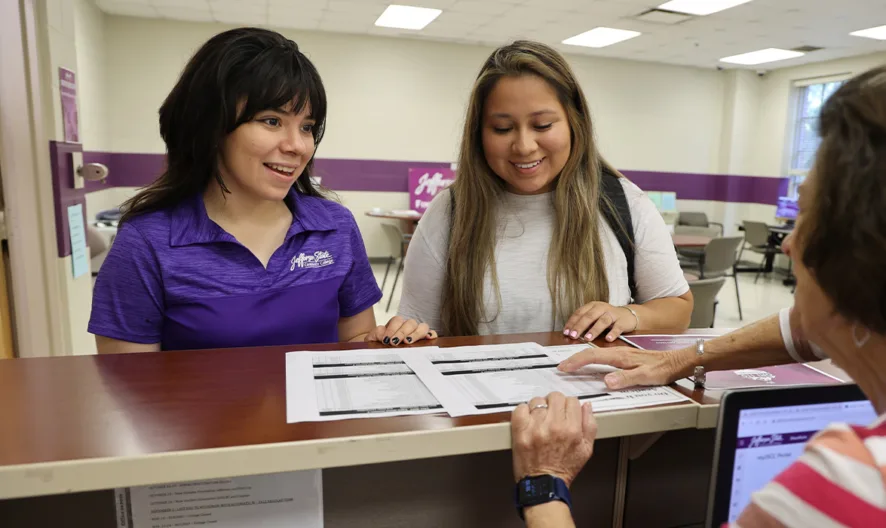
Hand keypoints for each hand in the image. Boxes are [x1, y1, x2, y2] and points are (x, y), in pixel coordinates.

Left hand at [365, 316, 437, 345]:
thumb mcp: (373, 339)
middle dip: (402, 332)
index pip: (397, 321)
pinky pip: (432, 333)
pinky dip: (431, 334)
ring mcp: (418, 332)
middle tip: (395, 342)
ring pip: (422, 327)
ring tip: (408, 342)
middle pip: (410, 323)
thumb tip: (381, 334)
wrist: (380, 349)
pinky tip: (428, 338)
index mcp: (396, 324)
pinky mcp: (425, 339)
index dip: (392, 329)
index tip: (386, 339)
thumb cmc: (379, 344)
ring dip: (416, 334)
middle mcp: (408, 326)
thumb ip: (375, 335)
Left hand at [511, 392, 596, 486]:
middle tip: (553, 414)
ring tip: (540, 419)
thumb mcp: (586, 449)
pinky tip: (528, 420)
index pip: (572, 401)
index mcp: (572, 429)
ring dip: (539, 407)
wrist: (544, 484)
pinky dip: (523, 411)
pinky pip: (520, 408)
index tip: (566, 412)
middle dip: (555, 404)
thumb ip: (590, 425)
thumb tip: (586, 406)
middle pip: (555, 397)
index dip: (569, 406)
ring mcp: (535, 427)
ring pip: (538, 401)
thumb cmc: (563, 469)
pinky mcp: (520, 431)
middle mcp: (554, 426)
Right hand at [557, 346, 694, 389]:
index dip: (577, 362)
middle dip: (574, 359)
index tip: (564, 367)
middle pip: (590, 353)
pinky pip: (602, 356)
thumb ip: (625, 379)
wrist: (676, 361)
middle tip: (562, 367)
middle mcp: (618, 352)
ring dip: (581, 358)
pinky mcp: (624, 357)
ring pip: (596, 354)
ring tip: (571, 365)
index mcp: (620, 356)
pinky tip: (591, 365)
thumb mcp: (645, 377)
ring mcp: (621, 354)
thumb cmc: (662, 369)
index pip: (592, 356)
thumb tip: (606, 382)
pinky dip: (591, 360)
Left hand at [563, 302, 637, 342]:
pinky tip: (608, 339)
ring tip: (587, 338)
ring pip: (602, 321)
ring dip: (594, 330)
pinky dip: (613, 333)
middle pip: (589, 316)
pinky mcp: (622, 321)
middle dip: (580, 326)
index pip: (580, 313)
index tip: (566, 332)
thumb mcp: (594, 317)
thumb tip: (569, 334)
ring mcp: (613, 314)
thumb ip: (584, 323)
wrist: (628, 315)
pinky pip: (617, 327)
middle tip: (573, 335)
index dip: (572, 322)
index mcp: (592, 306)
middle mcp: (602, 308)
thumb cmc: (607, 318)